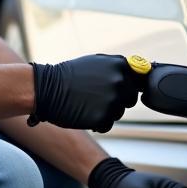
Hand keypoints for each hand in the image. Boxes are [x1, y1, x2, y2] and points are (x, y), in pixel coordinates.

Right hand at [28, 54, 142, 132]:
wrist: (47, 89)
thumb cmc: (70, 76)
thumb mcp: (97, 63)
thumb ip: (118, 68)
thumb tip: (140, 71)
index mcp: (120, 65)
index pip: (138, 80)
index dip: (127, 86)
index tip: (117, 88)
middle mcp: (120, 81)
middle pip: (130, 98)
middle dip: (117, 100)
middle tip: (96, 97)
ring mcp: (113, 100)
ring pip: (119, 112)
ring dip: (106, 111)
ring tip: (87, 103)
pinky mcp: (104, 117)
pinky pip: (108, 124)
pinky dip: (98, 122)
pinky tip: (84, 113)